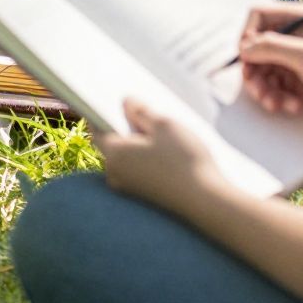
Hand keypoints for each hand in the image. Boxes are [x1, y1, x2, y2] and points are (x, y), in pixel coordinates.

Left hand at [97, 99, 226, 218]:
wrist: (205, 202)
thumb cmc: (184, 160)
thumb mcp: (164, 125)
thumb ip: (141, 111)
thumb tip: (126, 103)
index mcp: (114, 154)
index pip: (97, 128)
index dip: (102, 111)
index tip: (111, 100)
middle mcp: (114, 174)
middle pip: (112, 143)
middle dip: (124, 127)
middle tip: (144, 112)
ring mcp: (128, 188)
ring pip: (126, 158)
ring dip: (137, 144)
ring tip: (161, 132)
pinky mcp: (142, 197)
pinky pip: (137, 171)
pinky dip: (145, 160)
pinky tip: (166, 154)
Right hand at [238, 3, 302, 134]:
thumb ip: (271, 48)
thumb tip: (243, 47)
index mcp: (300, 19)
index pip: (259, 17)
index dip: (248, 36)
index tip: (246, 56)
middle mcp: (295, 38)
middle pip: (256, 49)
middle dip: (254, 72)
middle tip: (257, 88)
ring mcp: (296, 62)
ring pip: (262, 72)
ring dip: (265, 90)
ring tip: (275, 104)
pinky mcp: (298, 84)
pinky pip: (274, 89)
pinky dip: (278, 99)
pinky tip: (294, 107)